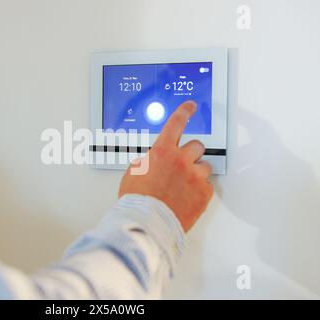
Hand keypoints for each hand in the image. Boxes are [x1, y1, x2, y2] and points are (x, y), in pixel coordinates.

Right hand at [118, 101, 213, 231]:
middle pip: (197, 145)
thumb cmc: (137, 199)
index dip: (184, 112)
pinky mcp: (203, 193)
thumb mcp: (133, 172)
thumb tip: (152, 160)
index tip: (190, 107)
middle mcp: (181, 160)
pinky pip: (207, 185)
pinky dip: (199, 190)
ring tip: (184, 185)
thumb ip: (148, 160)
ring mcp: (194, 176)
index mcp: (162, 151)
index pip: (176, 123)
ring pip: (204, 165)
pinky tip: (187, 197)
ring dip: (196, 172)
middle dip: (191, 153)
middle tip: (183, 164)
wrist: (148, 221)